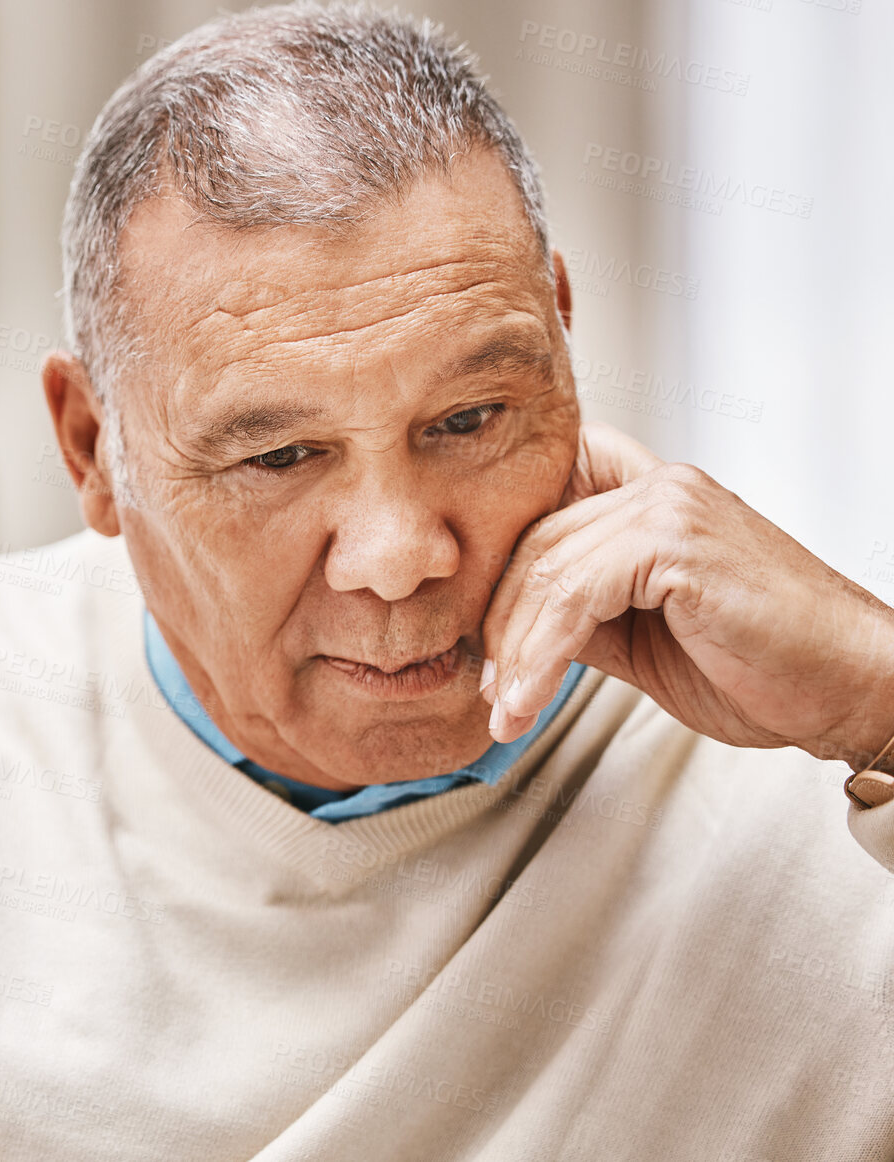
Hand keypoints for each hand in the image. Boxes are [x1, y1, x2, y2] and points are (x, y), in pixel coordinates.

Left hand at [480, 421, 893, 766]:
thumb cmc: (760, 668)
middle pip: (531, 542)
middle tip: (486, 691)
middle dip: (498, 624)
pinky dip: (540, 654)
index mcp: (649, 496)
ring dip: (513, 652)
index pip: (541, 506)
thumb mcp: (640, 640)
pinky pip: (575, 594)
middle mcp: (656, 485)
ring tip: (505, 711)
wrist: (849, 689)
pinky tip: (528, 700)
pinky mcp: (675, 541)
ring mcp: (667, 505)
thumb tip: (502, 634)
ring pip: (545, 569)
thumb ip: (578, 618)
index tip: (480, 643)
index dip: (498, 569)